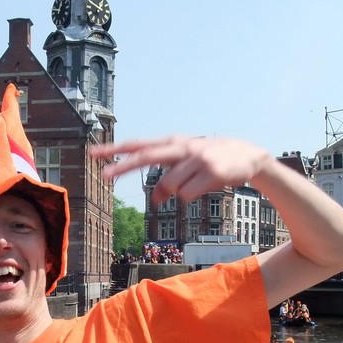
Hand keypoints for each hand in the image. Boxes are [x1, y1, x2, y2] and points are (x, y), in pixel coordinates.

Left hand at [91, 136, 271, 204]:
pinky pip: (188, 194)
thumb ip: (167, 177)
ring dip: (177, 191)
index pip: (139, 145)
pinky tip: (207, 185)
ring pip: (170, 185)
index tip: (93, 153)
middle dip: (123, 166)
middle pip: (146, 156)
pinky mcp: (210, 170)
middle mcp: (181, 146)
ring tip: (195, 183)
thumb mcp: (187, 165)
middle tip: (103, 176)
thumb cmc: (211, 161)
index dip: (116, 150)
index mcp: (173, 143)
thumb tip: (155, 199)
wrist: (249, 155)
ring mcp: (196, 157)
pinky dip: (193, 195)